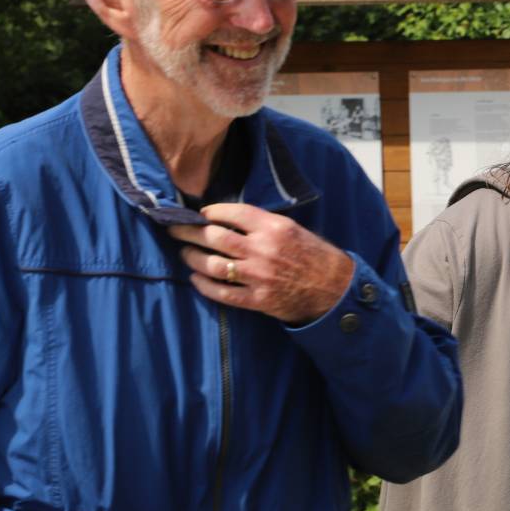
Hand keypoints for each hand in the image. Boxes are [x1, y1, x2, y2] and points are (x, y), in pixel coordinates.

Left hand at [169, 202, 354, 325]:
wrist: (334, 288)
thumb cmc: (314, 255)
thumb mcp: (293, 229)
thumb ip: (264, 224)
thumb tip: (230, 219)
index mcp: (275, 227)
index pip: (233, 213)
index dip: (211, 211)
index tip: (200, 213)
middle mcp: (263, 250)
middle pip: (215, 237)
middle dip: (189, 231)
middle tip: (175, 229)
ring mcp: (258, 276)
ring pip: (213, 264)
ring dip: (192, 257)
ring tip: (185, 253)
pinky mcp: (257, 299)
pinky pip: (222, 292)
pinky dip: (204, 285)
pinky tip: (196, 279)